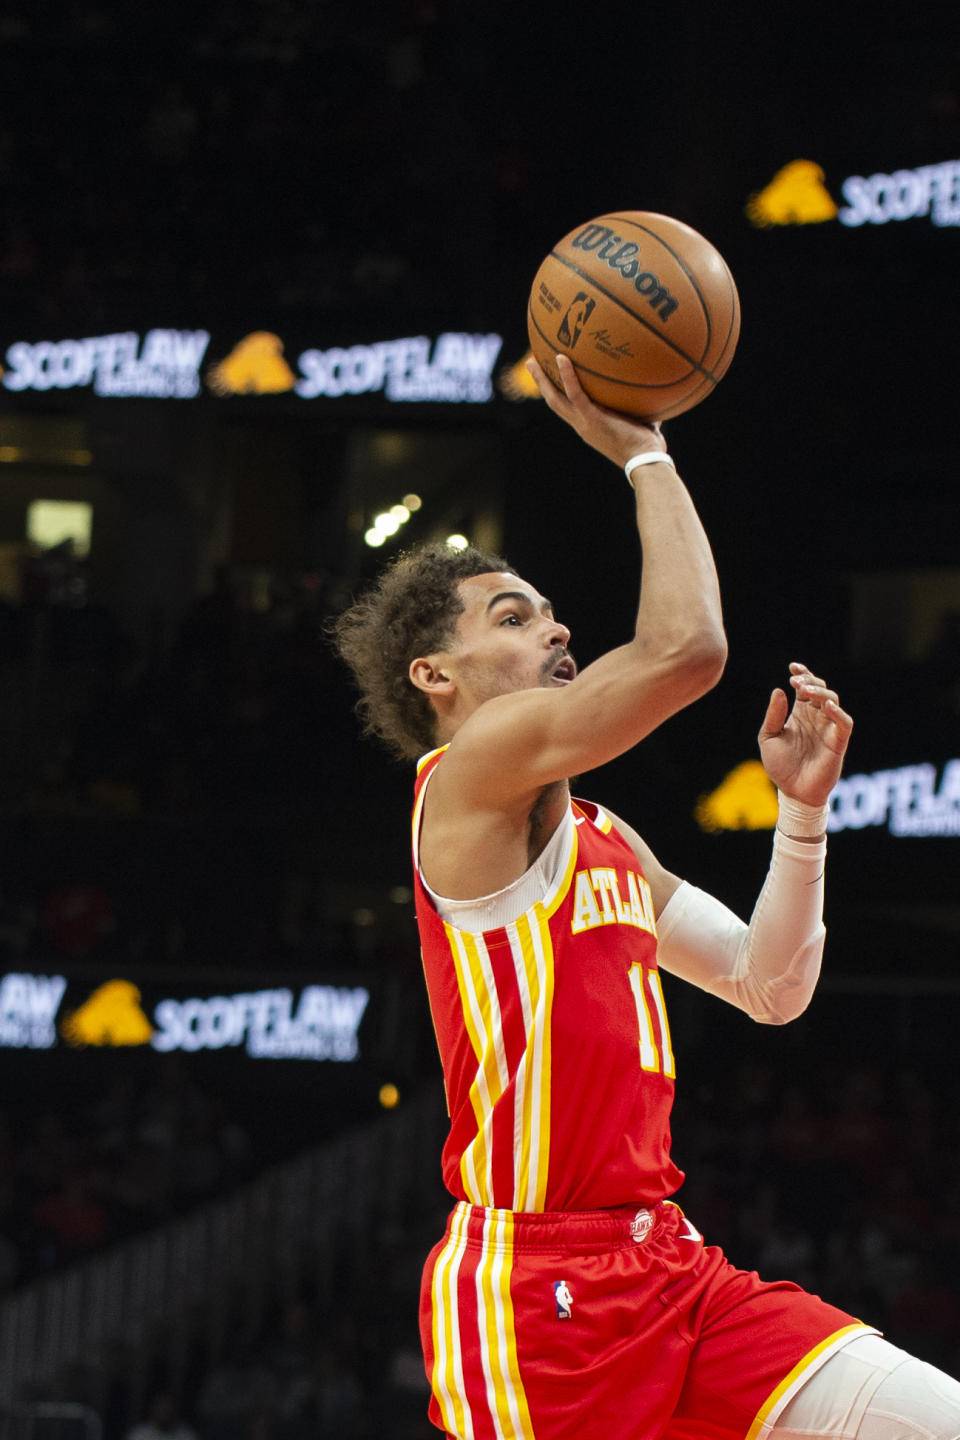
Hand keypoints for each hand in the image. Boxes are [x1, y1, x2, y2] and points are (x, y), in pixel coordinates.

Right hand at [526, 353, 667, 468]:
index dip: (558, 392)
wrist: (646, 460)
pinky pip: (575, 394)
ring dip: (542, 380)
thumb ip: (640, 405)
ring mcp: (584, 423)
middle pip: (554, 402)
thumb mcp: (642, 421)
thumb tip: (652, 386)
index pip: (568, 408)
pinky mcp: (591, 418)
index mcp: (589, 426)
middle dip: (541, 383)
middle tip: (532, 364)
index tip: (552, 379)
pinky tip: (562, 357)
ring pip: (555, 399)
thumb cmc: (649, 446)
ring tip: (532, 361)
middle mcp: (582, 425)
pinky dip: (567, 376)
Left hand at [758, 662, 853, 805]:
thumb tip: (779, 691)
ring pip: (833, 701)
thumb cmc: (781, 767)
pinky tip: (825, 706)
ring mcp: (828, 729)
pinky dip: (838, 713)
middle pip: (820, 690)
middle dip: (810, 681)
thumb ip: (773, 716)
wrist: (792, 792)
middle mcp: (816, 718)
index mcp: (800, 715)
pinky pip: (844, 723)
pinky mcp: (838, 742)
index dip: (803, 674)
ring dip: (820, 692)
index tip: (793, 667)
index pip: (805, 688)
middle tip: (795, 682)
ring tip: (805, 690)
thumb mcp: (769, 738)